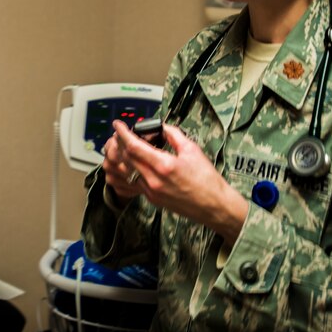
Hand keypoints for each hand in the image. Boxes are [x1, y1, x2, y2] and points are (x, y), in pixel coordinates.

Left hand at [103, 120, 247, 244]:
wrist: (214, 206)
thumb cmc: (207, 180)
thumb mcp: (192, 150)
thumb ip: (173, 135)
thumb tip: (161, 127)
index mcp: (164, 166)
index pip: (134, 146)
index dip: (123, 133)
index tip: (118, 125)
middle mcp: (154, 180)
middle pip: (126, 158)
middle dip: (121, 143)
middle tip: (121, 133)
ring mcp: (151, 191)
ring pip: (128, 170)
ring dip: (125, 156)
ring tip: (127, 146)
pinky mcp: (152, 198)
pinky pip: (135, 181)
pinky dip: (133, 169)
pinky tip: (137, 162)